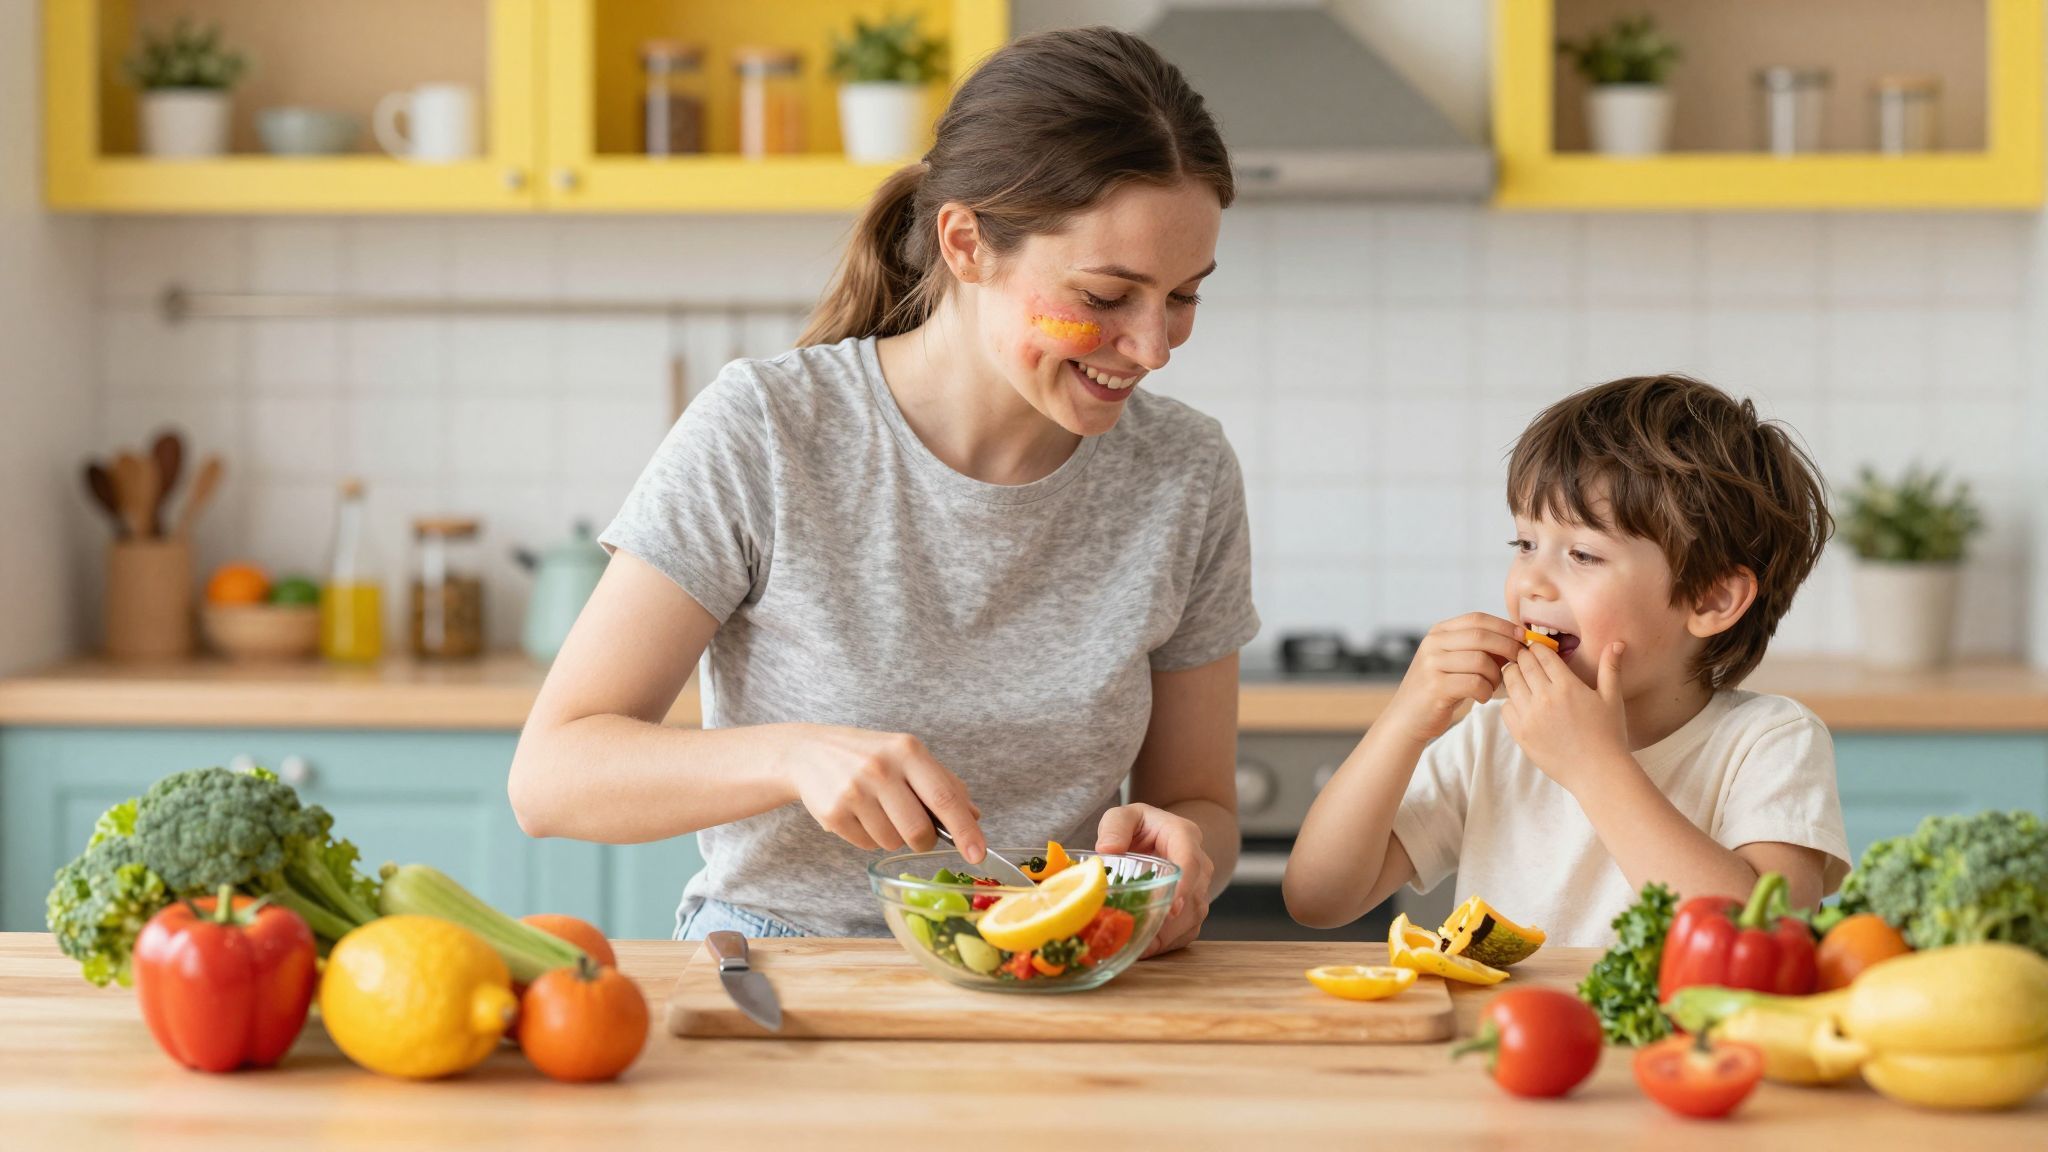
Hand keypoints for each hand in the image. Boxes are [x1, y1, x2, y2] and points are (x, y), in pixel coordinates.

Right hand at [776, 724, 984, 859]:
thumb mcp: (907, 756)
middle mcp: (880, 769)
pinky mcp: (833, 812)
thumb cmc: (870, 755)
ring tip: (878, 811)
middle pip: (918, 831)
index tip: (978, 854)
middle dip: (924, 841)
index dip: (965, 830)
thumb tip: (974, 817)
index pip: (944, 797)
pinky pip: (867, 845)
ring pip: (892, 843)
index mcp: (907, 751)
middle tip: (917, 830)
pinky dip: (869, 837)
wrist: (809, 752)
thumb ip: (943, 784)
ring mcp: (854, 791)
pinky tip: (859, 814)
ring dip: (892, 837)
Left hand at [1096, 803, 1211, 957]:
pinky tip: (1143, 949)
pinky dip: (1167, 944)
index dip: (1183, 886)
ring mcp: (1199, 888)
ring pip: (1193, 918)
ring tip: (1137, 947)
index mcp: (1185, 836)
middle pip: (1194, 897)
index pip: (1190, 862)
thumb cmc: (1140, 826)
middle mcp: (1200, 864)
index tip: (1171, 908)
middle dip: (1171, 922)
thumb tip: (1107, 849)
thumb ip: (1115, 826)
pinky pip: (1187, 931)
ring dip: (1167, 936)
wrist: (1159, 836)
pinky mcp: (1193, 908)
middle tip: (1142, 936)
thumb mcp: (1124, 816)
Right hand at [1382, 613, 1526, 745]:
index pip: (1477, 619)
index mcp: (1438, 632)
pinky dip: (1486, 691)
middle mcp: (1432, 644)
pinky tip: (1482, 697)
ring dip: (1496, 675)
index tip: (1523, 637)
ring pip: (1481, 660)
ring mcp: (1432, 664)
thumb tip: (1517, 639)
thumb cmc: (1440, 689)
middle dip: (1508, 647)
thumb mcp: (1455, 662)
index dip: (1504, 626)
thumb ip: (1480, 648)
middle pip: (1481, 636)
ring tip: (1493, 686)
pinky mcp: (1436, 687)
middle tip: (1520, 660)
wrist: (1407, 717)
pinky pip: (1475, 683)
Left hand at [1499, 639, 1631, 791]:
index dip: (1538, 648)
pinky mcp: (1520, 734)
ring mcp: (1530, 717)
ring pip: (1509, 683)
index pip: (1541, 654)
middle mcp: (1545, 698)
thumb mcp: (1612, 698)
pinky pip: (1504, 708)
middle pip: (1522, 664)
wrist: (1598, 772)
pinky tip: (1522, 703)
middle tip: (1526, 659)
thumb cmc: (1609, 735)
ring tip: (1521, 678)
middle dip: (1523, 658)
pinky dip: (1510, 701)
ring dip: (1513, 676)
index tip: (1539, 649)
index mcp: (1567, 686)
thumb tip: (1617, 642)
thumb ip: (1610, 668)